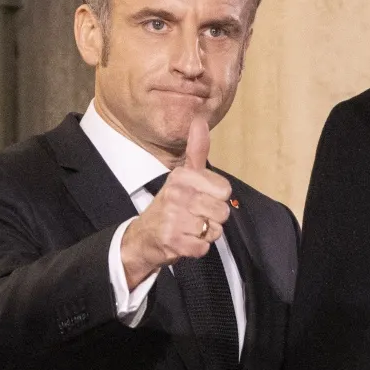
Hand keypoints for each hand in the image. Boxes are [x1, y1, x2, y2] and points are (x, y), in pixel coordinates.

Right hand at [119, 116, 232, 288]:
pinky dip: (197, 248)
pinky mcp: (173, 242)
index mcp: (182, 176)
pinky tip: (184, 241)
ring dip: (205, 234)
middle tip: (194, 216)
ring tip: (189, 228)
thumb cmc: (170, 205)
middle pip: (223, 212)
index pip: (225, 190)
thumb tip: (200, 120)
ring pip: (215, 231)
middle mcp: (176, 195)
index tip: (200, 198)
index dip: (216, 198)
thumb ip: (197, 150)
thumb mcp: (183, 176)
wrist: (144, 237)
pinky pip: (204, 247)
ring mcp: (173, 219)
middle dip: (212, 218)